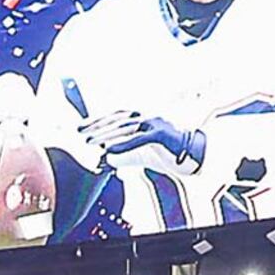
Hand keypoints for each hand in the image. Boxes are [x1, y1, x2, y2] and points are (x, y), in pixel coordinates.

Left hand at [81, 108, 204, 168]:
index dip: (98, 119)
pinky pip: (139, 139)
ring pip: (125, 127)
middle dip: (97, 125)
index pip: (115, 115)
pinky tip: (109, 151)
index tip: (81, 126)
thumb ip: (126, 153)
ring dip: (106, 134)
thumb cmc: (168, 152)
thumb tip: (108, 159)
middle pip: (117, 119)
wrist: (195, 153)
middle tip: (79, 132)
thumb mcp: (142, 152)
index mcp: (142, 117)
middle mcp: (147, 116)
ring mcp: (155, 123)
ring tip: (89, 142)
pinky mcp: (162, 135)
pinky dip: (123, 144)